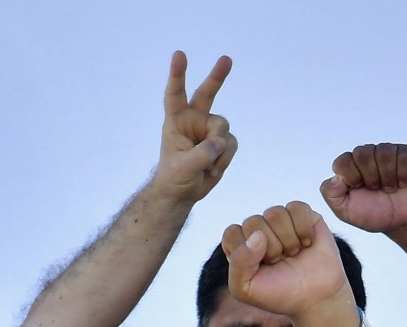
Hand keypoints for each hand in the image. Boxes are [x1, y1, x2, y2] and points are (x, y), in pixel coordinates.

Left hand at [150, 51, 234, 206]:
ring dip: (219, 149)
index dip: (177, 74)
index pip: (175, 94)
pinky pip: (231, 143)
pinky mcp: (222, 141)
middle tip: (227, 59)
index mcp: (176, 119)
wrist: (184, 191)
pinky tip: (213, 169)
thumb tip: (218, 143)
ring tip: (207, 166)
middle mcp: (194, 119)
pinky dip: (225, 158)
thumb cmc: (175, 176)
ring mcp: (209, 129)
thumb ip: (200, 155)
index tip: (180, 54)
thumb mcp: (182, 168)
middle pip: (206, 94)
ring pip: (223, 128)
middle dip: (217, 77)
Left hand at [222, 203, 358, 326]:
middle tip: (281, 263)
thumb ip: (238, 263)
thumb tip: (258, 235)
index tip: (262, 270)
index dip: (248, 252)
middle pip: (254, 222)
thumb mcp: (245, 290)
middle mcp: (259, 230)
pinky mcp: (304, 216)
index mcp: (241, 245)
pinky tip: (307, 243)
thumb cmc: (280, 295)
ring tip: (294, 254)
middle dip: (271, 249)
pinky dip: (303, 229)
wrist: (317, 299)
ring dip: (288, 240)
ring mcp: (281, 221)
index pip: (233, 233)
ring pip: (275, 213)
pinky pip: (297, 208)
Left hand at [321, 143, 406, 236]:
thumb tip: (336, 176)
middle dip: (370, 178)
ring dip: (387, 178)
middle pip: (362, 154)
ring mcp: (388, 152)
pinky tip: (403, 184)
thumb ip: (331, 194)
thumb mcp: (346, 211)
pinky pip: (403, 156)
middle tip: (377, 190)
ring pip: (383, 153)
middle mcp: (368, 155)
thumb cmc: (374, 215)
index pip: (343, 161)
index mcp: (350, 165)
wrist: (403, 223)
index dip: (352, 177)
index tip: (360, 190)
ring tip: (391, 189)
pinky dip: (403, 175)